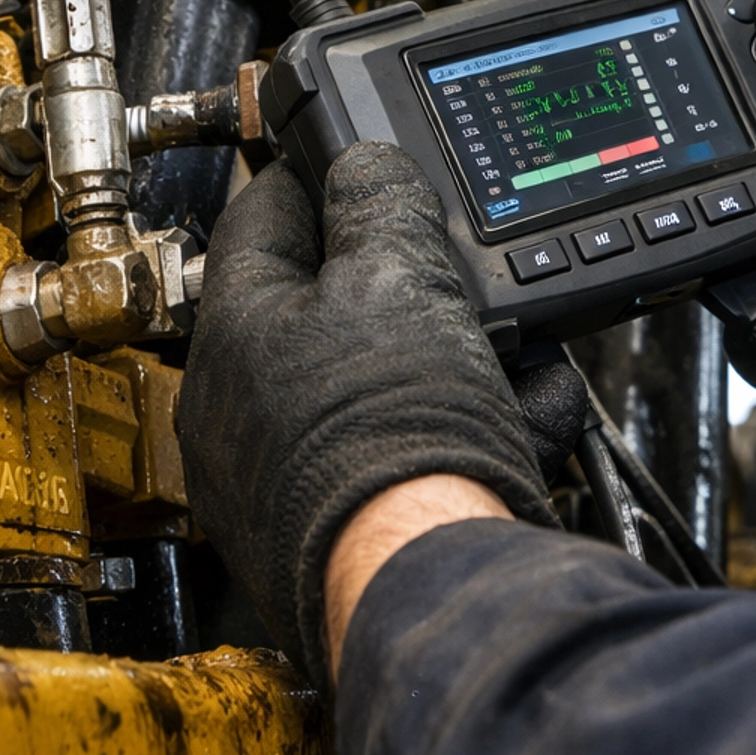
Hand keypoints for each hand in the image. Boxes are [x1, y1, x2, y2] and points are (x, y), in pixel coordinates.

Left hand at [175, 143, 557, 685]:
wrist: (437, 592)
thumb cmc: (393, 445)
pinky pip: (414, 452)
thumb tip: (365, 162)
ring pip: (393, 380)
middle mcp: (245, 416)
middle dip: (426, 288)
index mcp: (232, 338)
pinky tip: (523, 424)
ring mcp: (294, 482)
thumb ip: (379, 201)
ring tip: (520, 362)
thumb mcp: (400, 276)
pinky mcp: (349, 535)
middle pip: (340, 307)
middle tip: (473, 279)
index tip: (362, 162)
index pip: (261, 219)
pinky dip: (474, 430)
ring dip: (468, 360)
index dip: (321, 178)